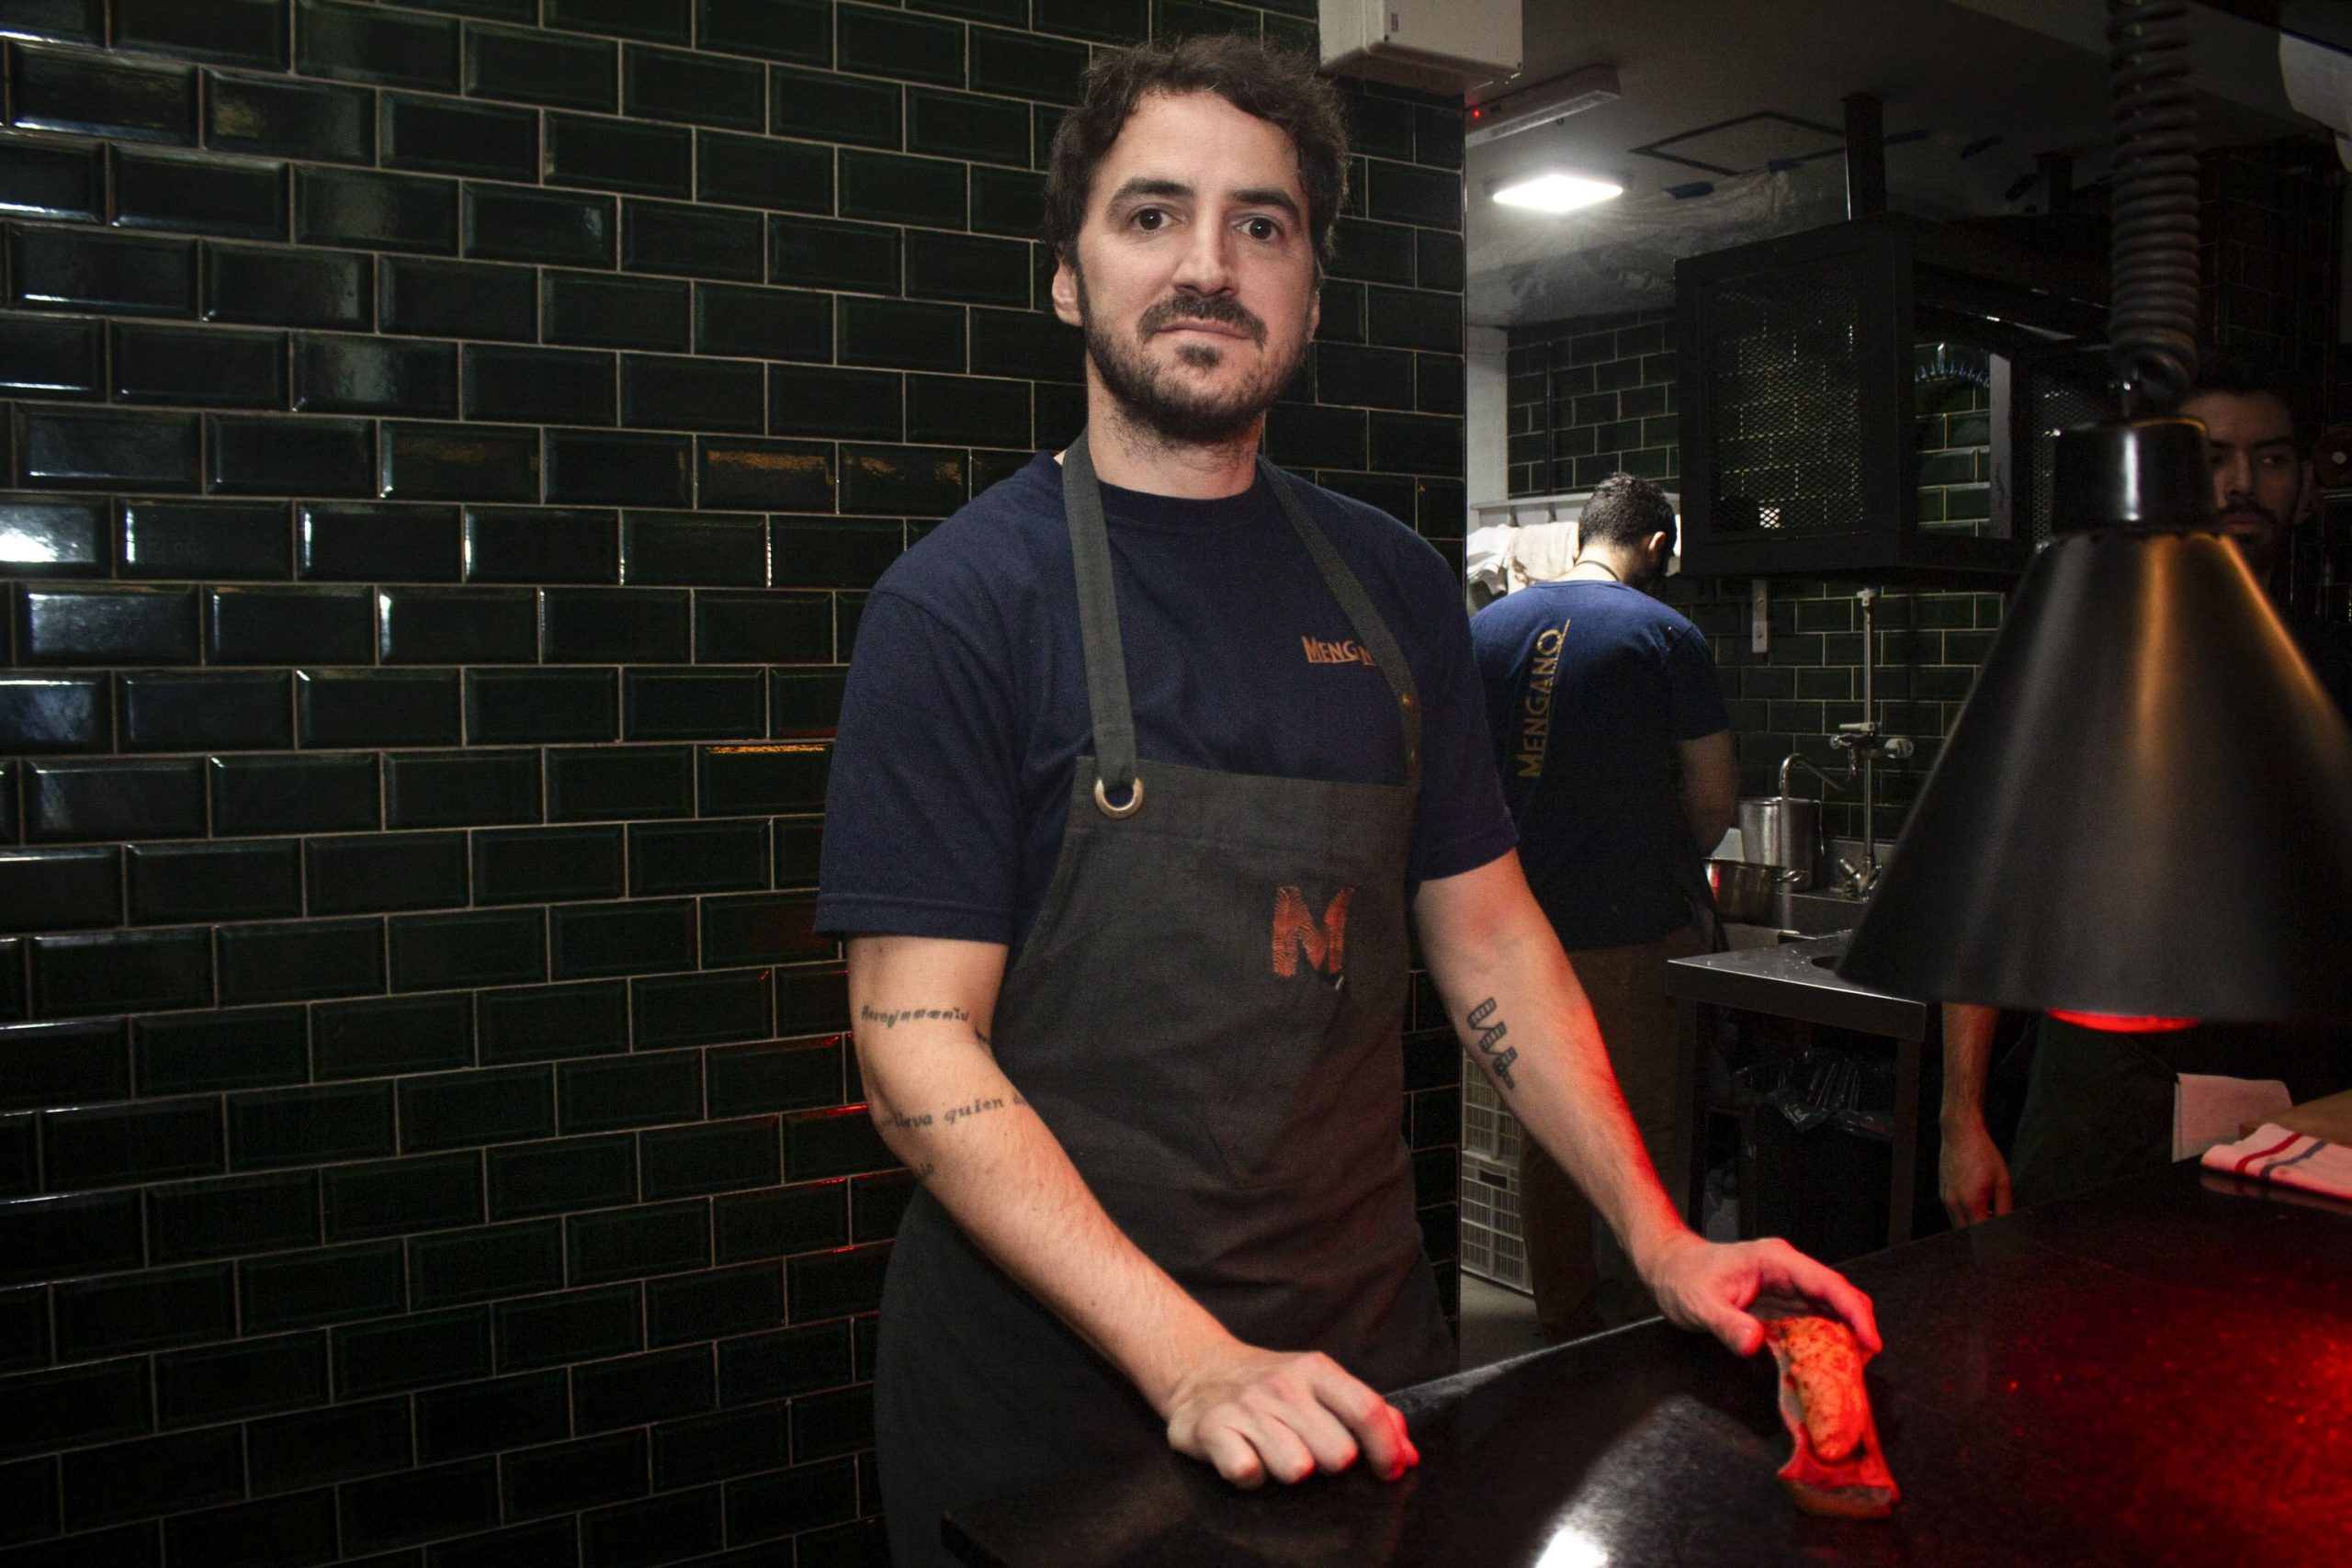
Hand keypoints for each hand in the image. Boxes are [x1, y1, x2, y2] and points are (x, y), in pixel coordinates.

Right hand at [1159, 1342, 1417, 1488]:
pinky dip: (1251, 1475)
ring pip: (1296, 1468)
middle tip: (1312, 1450)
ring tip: (1276, 1452)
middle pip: (1337, 1453)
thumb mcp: (1321, 1383)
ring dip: (1290, 1470)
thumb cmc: (1270, 1384)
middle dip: (1331, 1463)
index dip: (1387, 1449)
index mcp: (1316, 1371)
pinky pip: (1248, 1474)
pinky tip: (1247, 1457)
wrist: (1198, 1367)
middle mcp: (1283, 1385)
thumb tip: (1408, 1454)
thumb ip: (1368, 1414)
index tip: (1390, 1472)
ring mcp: (1247, 1406)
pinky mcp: (1212, 1429)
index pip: (1366, 1410)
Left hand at [1639, 1229, 1881, 1358]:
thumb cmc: (1683, 1279)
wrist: (1669, 1269)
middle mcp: (1788, 1271)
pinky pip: (1813, 1321)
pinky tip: (1827, 1364)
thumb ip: (1726, 1324)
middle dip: (1857, 1327)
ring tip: (1852, 1370)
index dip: (1855, 1312)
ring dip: (1844, 1337)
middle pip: (1838, 1295)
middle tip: (1864, 1364)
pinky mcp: (1782, 1304)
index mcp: (1776, 1261)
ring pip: (1830, 1310)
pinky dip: (1825, 1341)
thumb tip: (1754, 1343)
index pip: (1827, 1284)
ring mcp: (1787, 1287)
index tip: (1871, 1341)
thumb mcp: (1699, 1305)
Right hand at [1940, 1116, 2012, 1228]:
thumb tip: (2006, 1223)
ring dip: (1971, 1224)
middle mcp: (1955, 1203)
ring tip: (1987, 1213)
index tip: (2000, 1239)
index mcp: (1972, 1201)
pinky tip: (1976, 1203)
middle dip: (1980, 1235)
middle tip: (1995, 1229)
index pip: (1981, 1234)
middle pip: (1966, 1234)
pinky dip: (1964, 1214)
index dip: (1991, 1240)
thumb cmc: (1982, 1153)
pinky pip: (1952, 1212)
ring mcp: (1945, 1198)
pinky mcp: (1942, 1192)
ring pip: (1957, 1224)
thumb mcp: (2003, 1180)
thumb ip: (2005, 1206)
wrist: (1960, 1133)